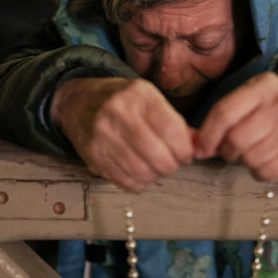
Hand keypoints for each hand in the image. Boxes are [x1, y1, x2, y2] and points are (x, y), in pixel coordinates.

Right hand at [50, 77, 193, 192]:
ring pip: (143, 172)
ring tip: (156, 167)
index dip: (185, 149)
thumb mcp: (149, 98)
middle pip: (158, 156)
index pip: (172, 131)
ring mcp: (102, 136)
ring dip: (156, 175)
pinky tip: (140, 172)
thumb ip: (175, 121)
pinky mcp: (93, 156)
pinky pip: (125, 181)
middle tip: (172, 162)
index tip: (186, 153)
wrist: (78, 102)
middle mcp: (118, 113)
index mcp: (138, 95)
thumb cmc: (122, 100)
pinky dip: (139, 182)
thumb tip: (199, 145)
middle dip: (172, 165)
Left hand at [195, 72, 277, 180]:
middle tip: (229, 149)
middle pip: (237, 140)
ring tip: (251, 150)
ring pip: (251, 159)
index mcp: (265, 87)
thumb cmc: (276, 104)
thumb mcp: (254, 93)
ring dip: (243, 160)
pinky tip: (265, 158)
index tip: (200, 147)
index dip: (207, 135)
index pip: (226, 113)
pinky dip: (259, 171)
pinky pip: (266, 173)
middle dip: (225, 150)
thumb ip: (225, 113)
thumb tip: (197, 145)